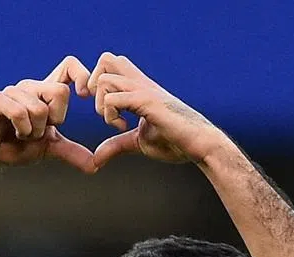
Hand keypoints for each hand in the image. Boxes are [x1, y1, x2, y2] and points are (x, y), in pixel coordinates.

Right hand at [0, 56, 94, 173]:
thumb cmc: (15, 148)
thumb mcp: (49, 149)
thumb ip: (72, 153)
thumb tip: (96, 165)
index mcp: (45, 92)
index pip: (69, 67)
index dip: (82, 76)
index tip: (85, 96)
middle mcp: (30, 87)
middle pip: (60, 92)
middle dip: (54, 120)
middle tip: (39, 131)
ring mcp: (12, 92)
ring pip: (40, 108)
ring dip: (34, 132)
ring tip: (23, 135)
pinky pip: (20, 112)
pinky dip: (22, 130)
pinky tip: (14, 133)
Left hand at [86, 53, 229, 170]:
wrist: (199, 145)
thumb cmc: (175, 142)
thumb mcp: (138, 143)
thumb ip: (116, 146)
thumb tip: (96, 159)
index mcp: (138, 89)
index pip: (111, 64)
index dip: (97, 82)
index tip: (103, 110)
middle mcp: (140, 84)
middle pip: (106, 59)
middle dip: (94, 85)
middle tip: (104, 110)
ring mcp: (144, 91)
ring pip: (104, 79)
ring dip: (102, 104)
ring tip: (117, 123)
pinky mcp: (148, 102)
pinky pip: (114, 98)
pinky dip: (110, 115)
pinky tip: (123, 127)